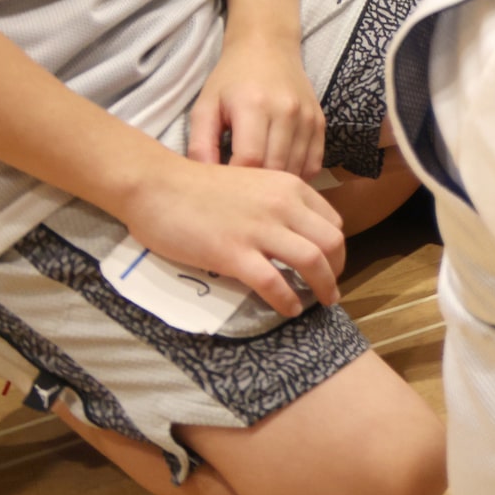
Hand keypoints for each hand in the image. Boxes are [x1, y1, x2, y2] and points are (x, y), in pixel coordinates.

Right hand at [122, 155, 346, 319]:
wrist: (157, 185)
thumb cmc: (197, 186)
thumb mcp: (253, 184)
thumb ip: (276, 204)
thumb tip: (293, 233)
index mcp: (289, 186)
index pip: (332, 221)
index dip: (336, 248)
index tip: (330, 264)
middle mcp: (282, 205)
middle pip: (331, 242)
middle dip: (337, 270)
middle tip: (329, 289)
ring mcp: (259, 229)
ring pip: (312, 261)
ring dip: (322, 287)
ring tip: (320, 303)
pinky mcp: (233, 253)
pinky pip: (273, 282)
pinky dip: (287, 300)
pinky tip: (288, 310)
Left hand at [189, 29, 324, 176]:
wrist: (268, 46)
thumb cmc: (230, 79)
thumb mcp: (205, 106)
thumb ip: (200, 145)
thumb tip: (206, 183)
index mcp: (254, 106)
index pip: (250, 160)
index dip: (236, 182)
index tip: (222, 189)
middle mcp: (287, 111)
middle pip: (276, 168)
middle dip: (256, 188)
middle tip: (239, 194)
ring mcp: (308, 117)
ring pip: (297, 169)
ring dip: (277, 184)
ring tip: (257, 187)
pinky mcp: (320, 121)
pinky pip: (314, 163)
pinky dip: (297, 176)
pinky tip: (279, 176)